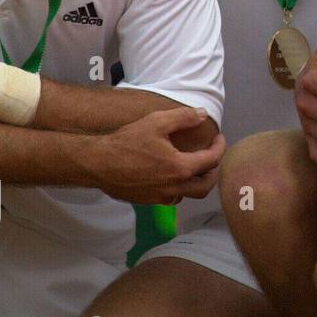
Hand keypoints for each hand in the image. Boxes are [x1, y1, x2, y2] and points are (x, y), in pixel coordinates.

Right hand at [88, 107, 224, 203]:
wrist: (96, 164)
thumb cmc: (126, 142)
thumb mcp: (156, 122)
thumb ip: (183, 117)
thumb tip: (202, 114)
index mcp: (180, 168)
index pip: (212, 161)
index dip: (220, 148)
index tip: (219, 139)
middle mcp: (174, 187)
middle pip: (205, 186)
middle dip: (213, 172)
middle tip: (211, 157)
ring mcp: (160, 197)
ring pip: (188, 194)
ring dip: (195, 182)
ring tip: (193, 166)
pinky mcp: (147, 202)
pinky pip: (171, 198)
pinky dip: (178, 188)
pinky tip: (171, 175)